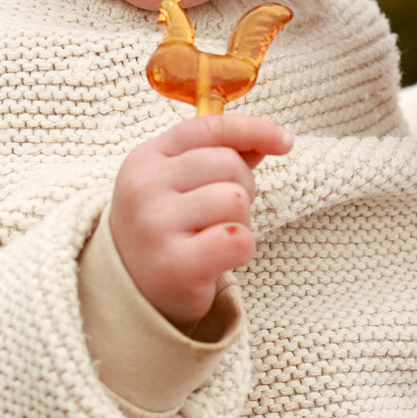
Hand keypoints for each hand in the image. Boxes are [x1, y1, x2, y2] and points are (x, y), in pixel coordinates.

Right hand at [107, 114, 292, 328]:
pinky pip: (239, 239)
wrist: (132, 290)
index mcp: (145, 159)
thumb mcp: (178, 182)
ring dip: (240, 221)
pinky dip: (241, 249)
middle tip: (222, 215)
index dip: (254, 129)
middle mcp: (144, 188)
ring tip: (215, 236)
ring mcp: (155, 226)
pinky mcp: (174, 265)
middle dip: (242, 188)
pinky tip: (218, 257)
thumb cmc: (165, 227)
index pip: (209, 128)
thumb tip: (267, 139)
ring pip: (236, 200)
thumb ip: (217, 155)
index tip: (285, 141)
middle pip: (229, 164)